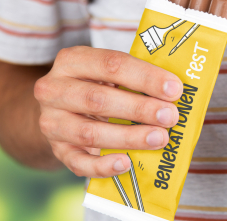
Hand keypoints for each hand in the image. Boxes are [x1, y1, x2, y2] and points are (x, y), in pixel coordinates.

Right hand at [34, 46, 181, 177]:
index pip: (111, 64)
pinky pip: (79, 162)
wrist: (62, 110)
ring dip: (129, 137)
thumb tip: (175, 91)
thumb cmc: (96, 86)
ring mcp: (52, 122)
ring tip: (160, 138)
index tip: (174, 88)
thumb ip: (136, 78)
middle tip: (170, 116)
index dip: (145, 77)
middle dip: (139, 108)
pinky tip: (126, 163)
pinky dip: (103, 165)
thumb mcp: (109, 73)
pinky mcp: (57, 150)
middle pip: (98, 100)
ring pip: (90, 133)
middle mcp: (54, 89)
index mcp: (72, 60)